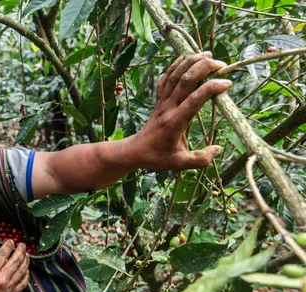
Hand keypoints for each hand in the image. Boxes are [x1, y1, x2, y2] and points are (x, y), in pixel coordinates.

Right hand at [0, 239, 29, 291]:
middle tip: (23, 245)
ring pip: (22, 271)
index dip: (9, 246)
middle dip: (21, 250)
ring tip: (26, 255)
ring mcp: (8, 287)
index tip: (11, 241)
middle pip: (16, 260)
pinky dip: (26, 275)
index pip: (4, 253)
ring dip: (25, 261)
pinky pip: (23, 283)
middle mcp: (1, 278)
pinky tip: (26, 270)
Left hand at [130, 51, 231, 170]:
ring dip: (191, 62)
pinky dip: (175, 65)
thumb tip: (218, 149)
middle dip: (204, 68)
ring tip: (208, 54)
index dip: (212, 88)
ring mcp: (162, 102)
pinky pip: (166, 78)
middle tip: (221, 65)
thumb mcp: (180, 164)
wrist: (135, 151)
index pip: (196, 98)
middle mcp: (168, 107)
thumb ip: (201, 159)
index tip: (228, 83)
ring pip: (175, 75)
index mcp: (176, 121)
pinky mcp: (158, 100)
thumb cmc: (158, 158)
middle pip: (186, 80)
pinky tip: (186, 57)